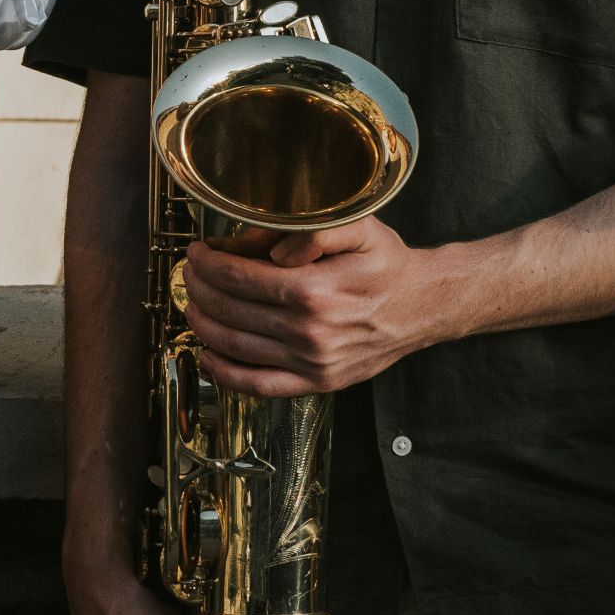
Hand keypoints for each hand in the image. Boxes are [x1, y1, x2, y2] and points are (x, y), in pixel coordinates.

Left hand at [177, 217, 454, 397]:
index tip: (197, 253)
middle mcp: (309, 331)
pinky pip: (260, 386)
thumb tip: (272, 251)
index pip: (239, 278)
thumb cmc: (387, 264)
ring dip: (204, 325)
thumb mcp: (359, 228)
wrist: (423, 306)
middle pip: (231, 310)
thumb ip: (314, 231)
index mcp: (315, 290)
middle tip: (190, 275)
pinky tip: (208, 356)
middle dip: (200, 290)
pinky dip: (225, 374)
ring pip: (236, 347)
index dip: (209, 265)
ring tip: (193, 306)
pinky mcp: (317, 383)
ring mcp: (312, 362)